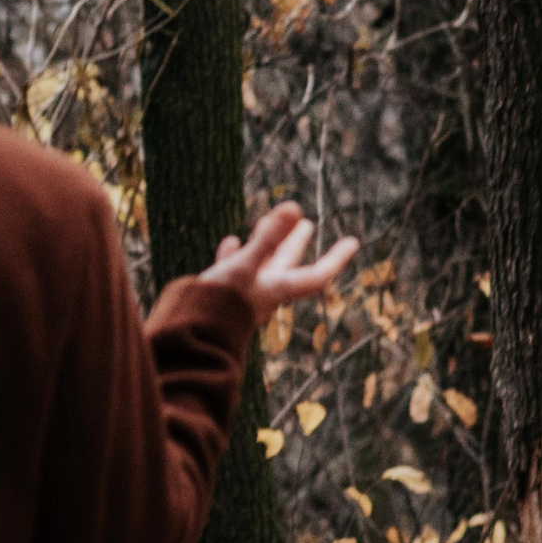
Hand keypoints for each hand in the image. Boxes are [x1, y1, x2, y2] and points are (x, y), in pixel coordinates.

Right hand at [206, 200, 359, 317]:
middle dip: (296, 242)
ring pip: (260, 266)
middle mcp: (264, 294)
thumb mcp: (243, 266)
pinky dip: (236, 254)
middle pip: (288, 265)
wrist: (188, 337)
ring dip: (266, 245)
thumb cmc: (218, 304)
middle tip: (308, 223)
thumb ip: (267, 238)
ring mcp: (244, 296)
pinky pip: (234, 270)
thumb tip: (294, 206)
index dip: (336, 258)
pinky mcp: (223, 296)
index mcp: (277, 290)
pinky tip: (231, 242)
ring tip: (266, 223)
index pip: (317, 275)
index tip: (353, 242)